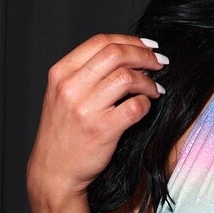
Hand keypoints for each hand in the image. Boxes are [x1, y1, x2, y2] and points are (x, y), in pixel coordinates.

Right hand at [26, 32, 167, 201]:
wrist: (54, 172)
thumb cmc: (63, 134)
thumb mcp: (62, 95)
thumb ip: (85, 74)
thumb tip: (124, 56)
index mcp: (61, 73)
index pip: (100, 42)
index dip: (130, 40)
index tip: (148, 46)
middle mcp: (71, 87)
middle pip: (116, 54)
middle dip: (144, 56)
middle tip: (159, 63)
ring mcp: (86, 109)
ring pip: (127, 77)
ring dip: (148, 81)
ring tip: (155, 89)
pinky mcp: (102, 130)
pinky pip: (135, 107)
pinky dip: (146, 104)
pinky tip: (146, 106)